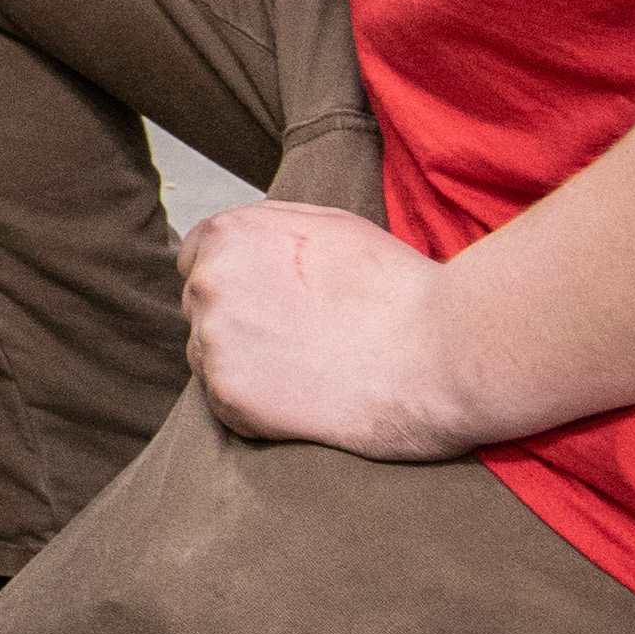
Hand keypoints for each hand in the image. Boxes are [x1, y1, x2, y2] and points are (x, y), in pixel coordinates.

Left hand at [176, 200, 491, 460]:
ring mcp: (214, 341)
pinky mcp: (229, 396)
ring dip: (245, 366)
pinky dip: (256, 408)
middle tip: (300, 341)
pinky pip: (224, 403)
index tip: (269, 303)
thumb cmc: (396, 288)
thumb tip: (237, 243)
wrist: (439, 353)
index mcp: (228, 236)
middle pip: (201, 309)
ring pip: (208, 357)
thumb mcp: (330, 225)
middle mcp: (209, 282)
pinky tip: (305, 399)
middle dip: (239, 322)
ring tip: (309, 370)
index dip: (235, 282)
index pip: (196, 259)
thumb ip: (268, 228)